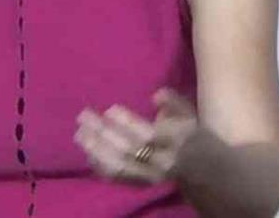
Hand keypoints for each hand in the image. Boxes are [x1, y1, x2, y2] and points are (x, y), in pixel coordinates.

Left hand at [73, 87, 200, 184]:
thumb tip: (157, 94)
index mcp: (176, 141)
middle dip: (104, 133)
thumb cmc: (188, 132)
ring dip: (96, 150)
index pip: (149, 136)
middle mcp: (162, 162)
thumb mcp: (187, 112)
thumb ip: (173, 102)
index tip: (110, 109)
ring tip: (80, 133)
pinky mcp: (139, 185)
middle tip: (84, 116)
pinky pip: (115, 178)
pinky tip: (87, 150)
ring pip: (118, 167)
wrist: (199, 168)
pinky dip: (98, 165)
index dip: (128, 123)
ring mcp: (149, 177)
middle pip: (128, 151)